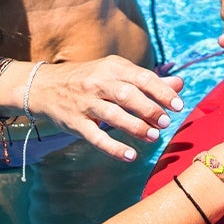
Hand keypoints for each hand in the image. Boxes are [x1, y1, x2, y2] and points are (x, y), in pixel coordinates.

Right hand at [24, 57, 184, 162]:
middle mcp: (98, 83)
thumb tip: (180, 84)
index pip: (141, 77)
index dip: (162, 92)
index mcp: (112, 67)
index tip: (178, 105)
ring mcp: (85, 103)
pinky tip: (130, 156)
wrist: (44, 86)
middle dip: (150, 109)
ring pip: (113, 115)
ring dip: (136, 127)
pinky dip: (113, 148)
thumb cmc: (89, 79)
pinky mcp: (75, 122)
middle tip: (166, 122)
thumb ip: (148, 81)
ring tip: (154, 137)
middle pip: (127, 95)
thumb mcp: (116, 73)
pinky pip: (96, 137)